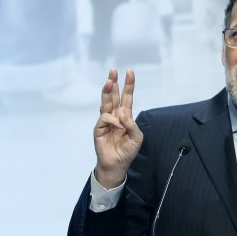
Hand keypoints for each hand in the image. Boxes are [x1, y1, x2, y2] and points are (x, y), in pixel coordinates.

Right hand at [94, 69, 142, 188]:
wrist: (117, 164)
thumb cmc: (127, 150)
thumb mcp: (137, 137)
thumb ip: (132, 124)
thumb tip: (123, 114)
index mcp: (125, 116)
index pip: (127, 97)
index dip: (128, 85)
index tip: (130, 72)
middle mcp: (115, 115)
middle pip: (114, 95)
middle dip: (114, 83)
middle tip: (113, 70)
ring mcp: (106, 121)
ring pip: (105, 102)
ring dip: (107, 91)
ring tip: (109, 81)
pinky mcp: (99, 128)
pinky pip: (105, 118)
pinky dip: (112, 120)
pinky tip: (118, 126)